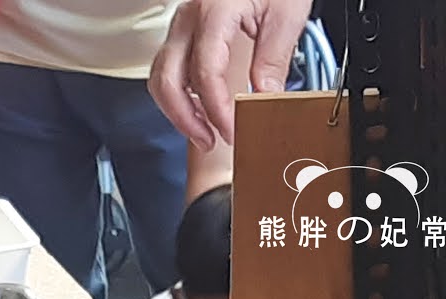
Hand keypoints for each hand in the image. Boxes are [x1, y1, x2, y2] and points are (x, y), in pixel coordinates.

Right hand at [150, 0, 313, 149]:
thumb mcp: (285, 14)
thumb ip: (273, 58)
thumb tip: (264, 99)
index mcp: (214, 10)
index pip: (205, 72)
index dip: (216, 109)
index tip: (231, 129)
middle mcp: (189, 18)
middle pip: (168, 79)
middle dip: (186, 118)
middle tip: (212, 139)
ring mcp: (181, 25)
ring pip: (160, 77)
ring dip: (177, 111)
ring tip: (203, 133)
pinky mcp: (183, 33)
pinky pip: (168, 70)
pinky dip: (178, 96)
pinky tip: (198, 111)